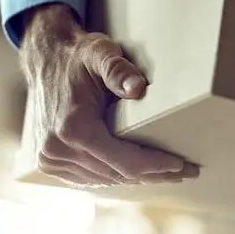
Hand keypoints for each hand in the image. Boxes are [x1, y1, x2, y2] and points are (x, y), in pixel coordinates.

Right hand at [19, 3, 190, 187]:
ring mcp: (51, 159)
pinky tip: (140, 173)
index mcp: (72, 128)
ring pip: (106, 180)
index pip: (123, 161)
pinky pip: (90, 178)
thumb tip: (138, 88)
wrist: (46, 59)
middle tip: (188, 172)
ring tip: (170, 175)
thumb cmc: (79, 55)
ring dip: (138, 179)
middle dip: (155, 174)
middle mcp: (57, 150)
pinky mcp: (50, 162)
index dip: (155, 166)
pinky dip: (116, 176)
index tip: (182, 165)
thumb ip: (118, 69)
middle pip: (118, 175)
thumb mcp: (100, 53)